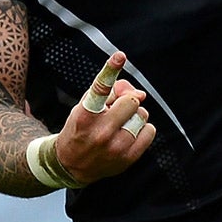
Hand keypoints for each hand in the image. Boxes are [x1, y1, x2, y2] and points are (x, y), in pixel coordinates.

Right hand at [51, 51, 156, 183]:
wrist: (72, 165)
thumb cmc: (81, 128)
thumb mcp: (85, 107)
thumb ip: (110, 93)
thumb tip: (141, 94)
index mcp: (85, 116)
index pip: (100, 89)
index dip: (110, 70)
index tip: (119, 56)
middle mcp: (100, 132)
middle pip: (131, 101)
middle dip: (127, 101)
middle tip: (117, 109)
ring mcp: (116, 147)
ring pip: (142, 116)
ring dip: (134, 116)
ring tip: (120, 124)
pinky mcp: (128, 158)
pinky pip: (150, 131)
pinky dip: (143, 129)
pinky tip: (129, 134)